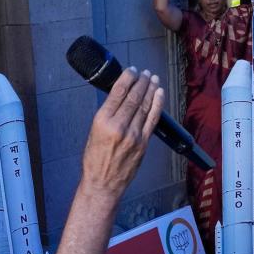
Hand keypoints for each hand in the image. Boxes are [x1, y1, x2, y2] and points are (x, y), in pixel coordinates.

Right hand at [81, 69, 163, 199]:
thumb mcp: (93, 132)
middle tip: (144, 73)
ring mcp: (133, 135)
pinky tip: (159, 94)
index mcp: (102, 121)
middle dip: (141, 81)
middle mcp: (119, 126)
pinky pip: (153, 119)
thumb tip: (120, 98)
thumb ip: (107, 115)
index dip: (127, 78)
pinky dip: (157, 104)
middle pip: (134, 97)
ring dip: (150, 89)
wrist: (103, 183)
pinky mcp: (143, 143)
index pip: (118, 92)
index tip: (132, 70)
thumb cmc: (95, 160)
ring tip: (153, 78)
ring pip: (145, 106)